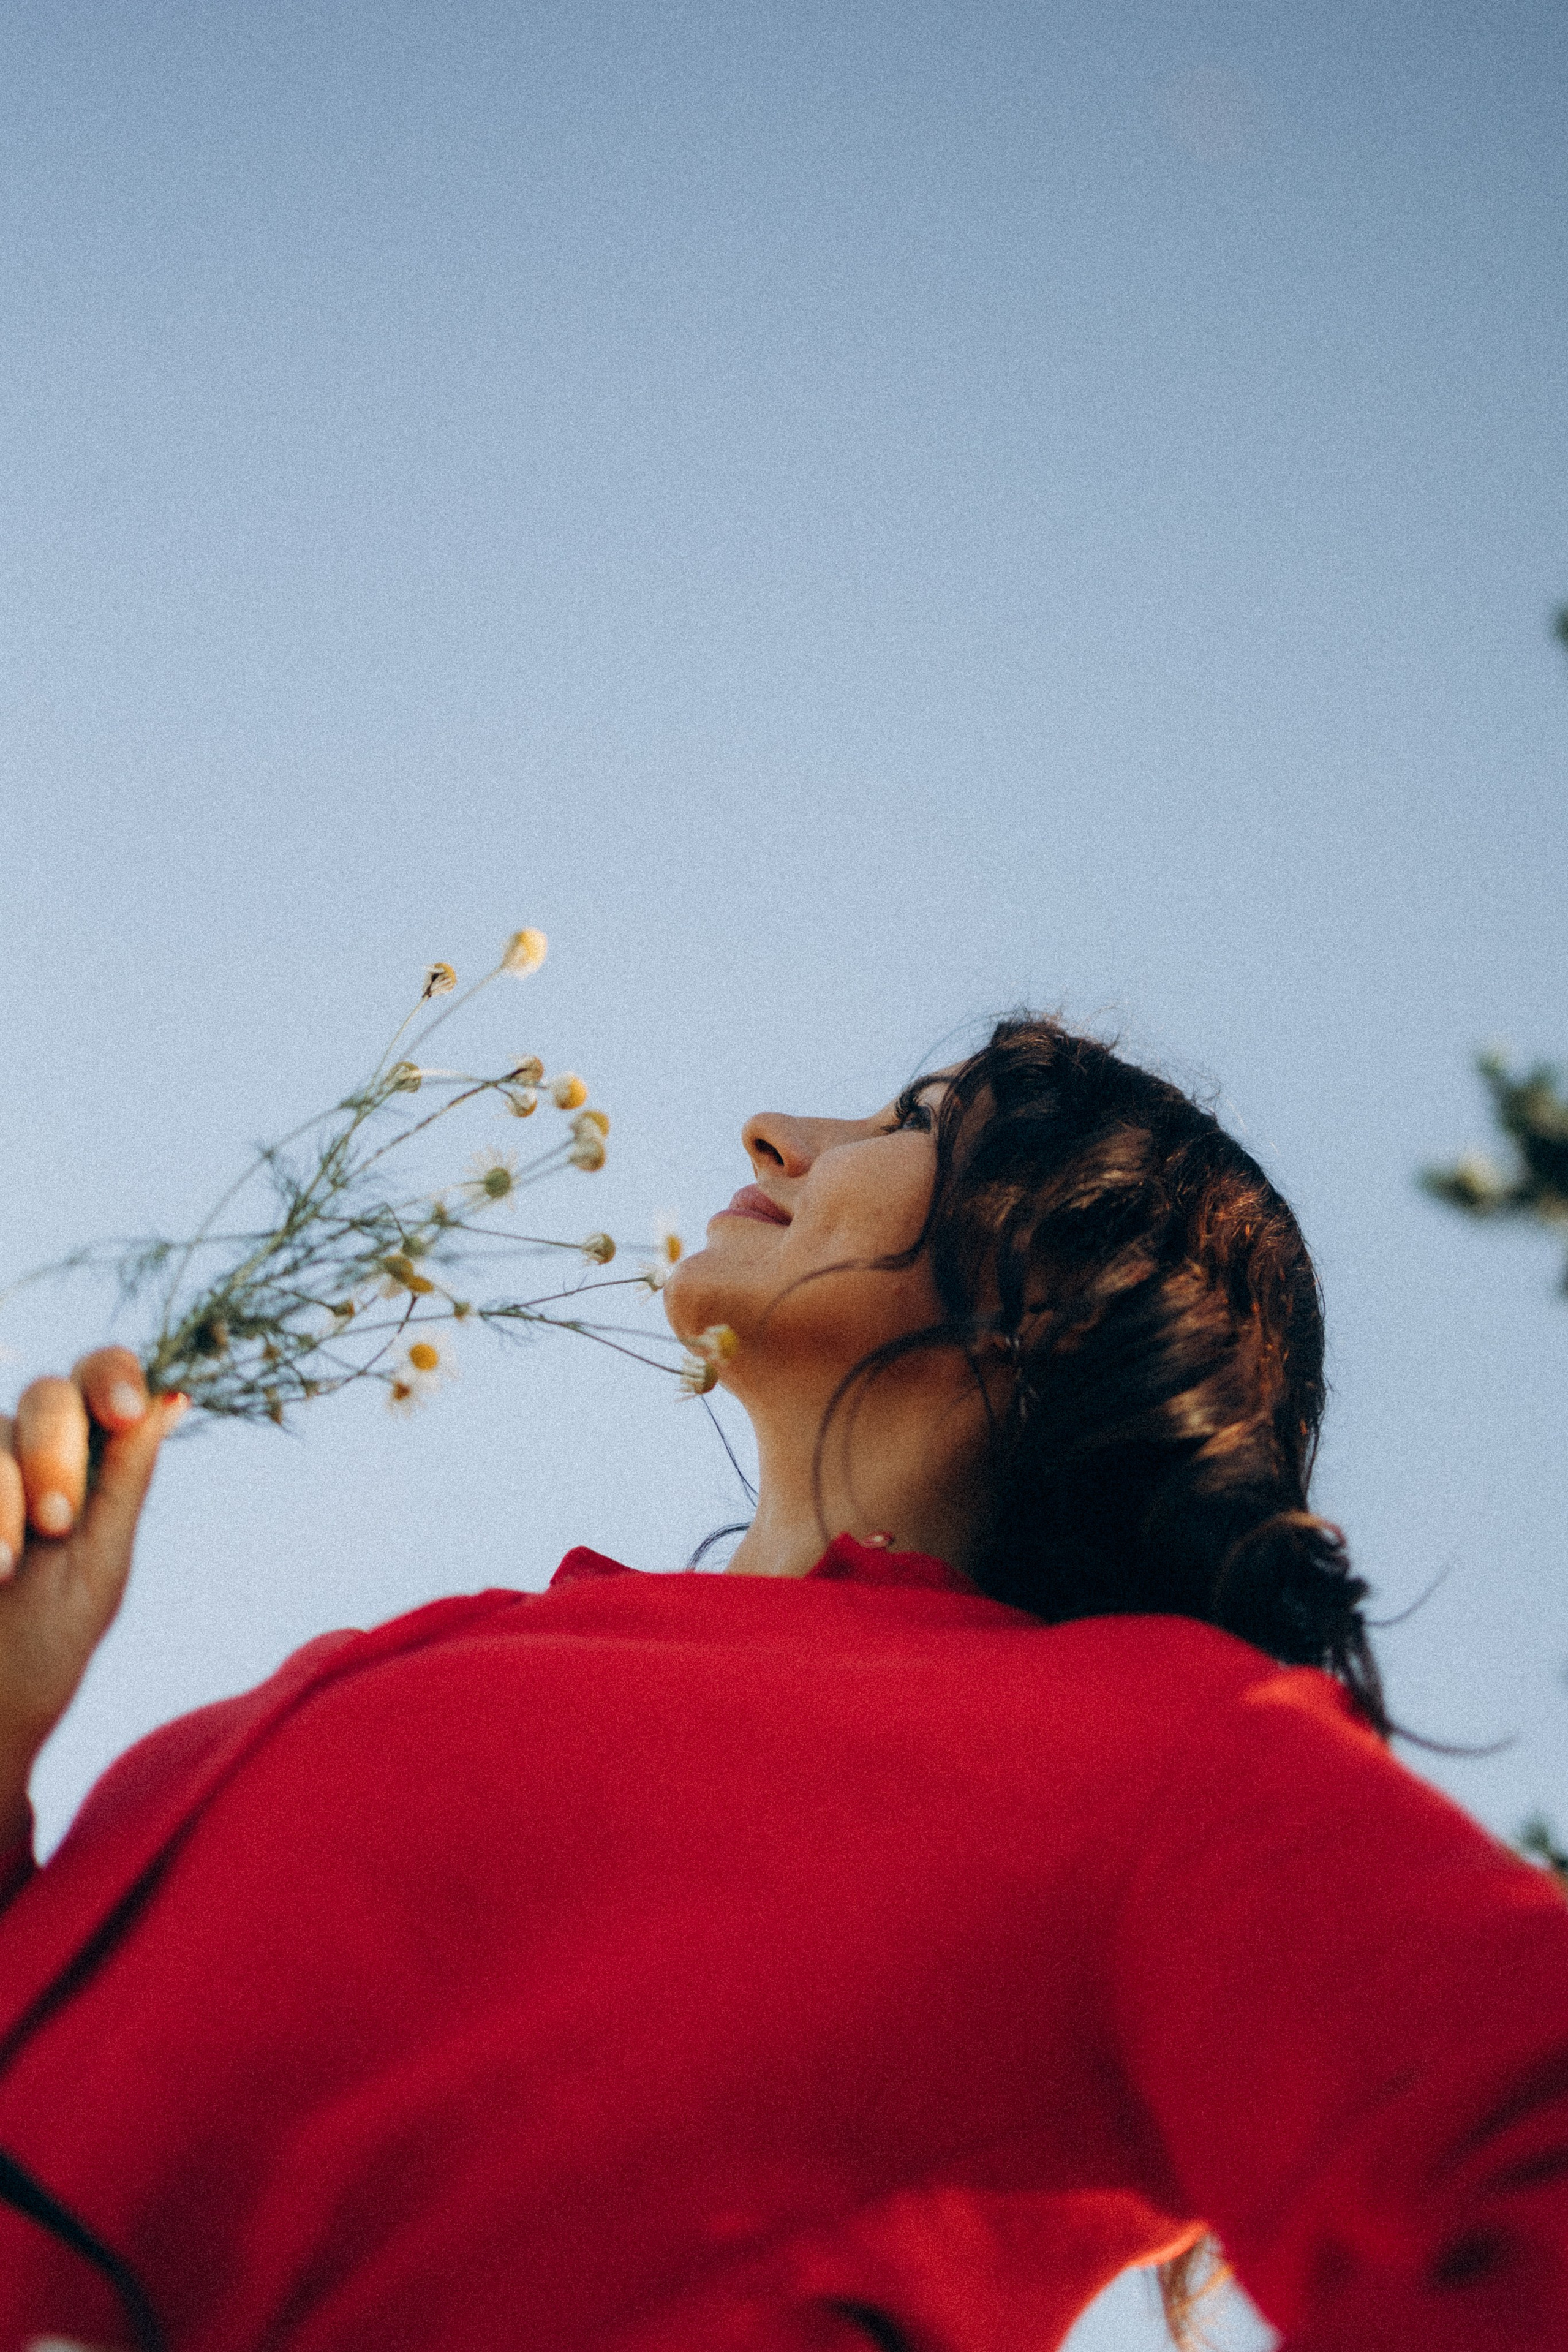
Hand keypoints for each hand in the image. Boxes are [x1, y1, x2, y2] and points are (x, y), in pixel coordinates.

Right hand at [0, 1349, 186, 1846]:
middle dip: (56, 1450)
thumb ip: (123, 1483)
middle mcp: (22, 1451)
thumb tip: (174, 1398)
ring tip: (7, 1568)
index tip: (122, 1412)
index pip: (102, 1378)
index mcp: (83, 1462)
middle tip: (58, 1523)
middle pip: (46, 1393)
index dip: (111, 1376)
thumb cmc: (40, 1650)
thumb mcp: (95, 1569)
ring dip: (4, 1491)